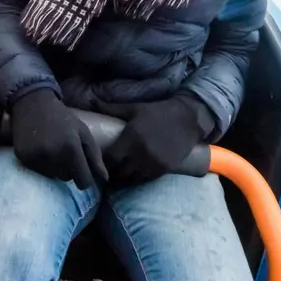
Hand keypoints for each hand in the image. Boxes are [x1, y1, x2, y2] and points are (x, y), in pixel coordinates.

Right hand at [11, 90, 107, 189]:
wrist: (33, 103)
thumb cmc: (62, 118)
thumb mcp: (83, 132)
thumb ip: (95, 156)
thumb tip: (105, 179)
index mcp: (72, 148)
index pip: (83, 181)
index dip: (85, 178)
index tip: (82, 171)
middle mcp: (53, 155)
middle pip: (67, 178)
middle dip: (68, 169)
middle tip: (64, 151)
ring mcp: (36, 157)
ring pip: (52, 176)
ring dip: (54, 167)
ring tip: (52, 149)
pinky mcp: (23, 158)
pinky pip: (37, 171)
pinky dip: (41, 164)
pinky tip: (40, 149)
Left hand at [100, 94, 214, 185]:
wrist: (188, 118)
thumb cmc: (158, 111)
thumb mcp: (134, 108)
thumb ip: (112, 108)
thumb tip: (93, 101)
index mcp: (130, 138)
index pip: (110, 158)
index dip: (105, 162)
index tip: (103, 162)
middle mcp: (140, 153)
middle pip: (121, 172)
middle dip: (115, 172)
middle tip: (113, 170)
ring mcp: (153, 162)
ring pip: (134, 178)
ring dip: (128, 177)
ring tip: (125, 174)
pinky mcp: (165, 168)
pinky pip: (148, 179)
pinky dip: (142, 177)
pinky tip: (139, 173)